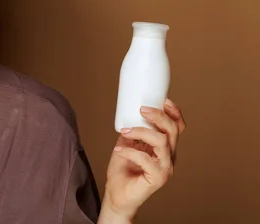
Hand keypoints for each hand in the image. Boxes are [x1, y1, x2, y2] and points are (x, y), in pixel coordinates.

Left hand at [102, 99, 186, 219]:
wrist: (117, 195)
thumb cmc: (123, 171)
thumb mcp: (127, 144)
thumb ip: (131, 131)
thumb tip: (128, 113)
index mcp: (165, 147)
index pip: (178, 127)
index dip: (175, 113)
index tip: (164, 100)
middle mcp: (169, 157)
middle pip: (173, 131)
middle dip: (158, 116)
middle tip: (141, 109)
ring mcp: (165, 168)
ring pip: (162, 142)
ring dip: (142, 132)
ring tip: (125, 131)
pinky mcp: (157, 179)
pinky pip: (147, 160)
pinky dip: (131, 152)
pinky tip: (119, 150)